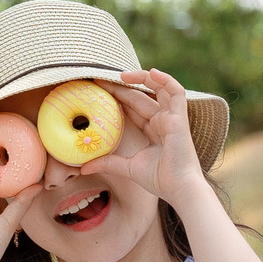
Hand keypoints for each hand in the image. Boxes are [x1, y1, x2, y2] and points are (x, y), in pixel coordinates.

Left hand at [80, 69, 210, 204]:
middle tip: (99, 81)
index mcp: (153, 130)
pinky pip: (176, 92)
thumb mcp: (128, 168)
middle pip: (140, 97)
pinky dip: (166, 80)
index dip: (117, 98)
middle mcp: (163, 121)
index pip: (133, 108)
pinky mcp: (179, 118)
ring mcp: (172, 118)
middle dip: (120, 88)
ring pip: (159, 89)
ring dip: (143, 78)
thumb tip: (83, 168)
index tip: (97, 91)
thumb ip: (108, 163)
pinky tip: (151, 72)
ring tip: (121, 74)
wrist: (179, 189)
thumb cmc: (160, 180)